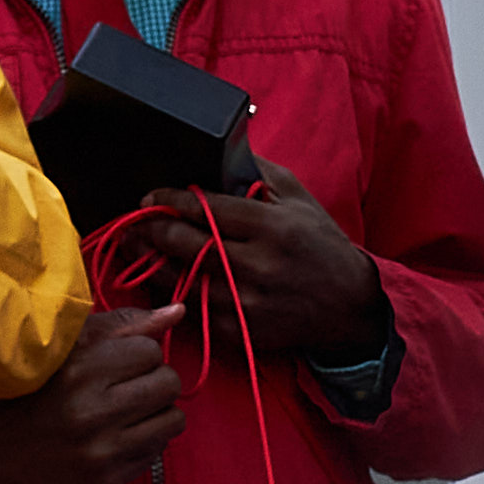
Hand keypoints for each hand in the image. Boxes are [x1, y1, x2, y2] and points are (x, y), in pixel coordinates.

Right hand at [0, 309, 185, 483]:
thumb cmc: (23, 389)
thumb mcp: (64, 346)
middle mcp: (94, 412)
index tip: (116, 363)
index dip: (137, 354)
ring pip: (172, 422)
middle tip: (126, 388)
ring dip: (155, 414)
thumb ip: (123, 325)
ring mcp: (102, 452)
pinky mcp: (105, 481)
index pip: (152, 351)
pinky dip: (142, 443)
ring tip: (125, 413)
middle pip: (169, 384)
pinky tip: (113, 438)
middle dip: (153, 381)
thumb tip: (176, 311)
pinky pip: (155, 455)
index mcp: (82, 370)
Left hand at [102, 174, 387, 370]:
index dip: (170, 199)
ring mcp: (245, 303)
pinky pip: (191, 308)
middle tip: (137, 218)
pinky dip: (170, 290)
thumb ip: (256, 173)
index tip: (152, 194)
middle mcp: (257, 266)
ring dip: (150, 259)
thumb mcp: (298, 199)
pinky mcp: (239, 331)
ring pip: (181, 278)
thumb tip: (218, 153)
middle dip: (153, 228)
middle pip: (186, 243)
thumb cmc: (320, 246)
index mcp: (271, 227)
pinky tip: (158, 274)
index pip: (206, 208)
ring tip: (135, 242)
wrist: (347, 306)